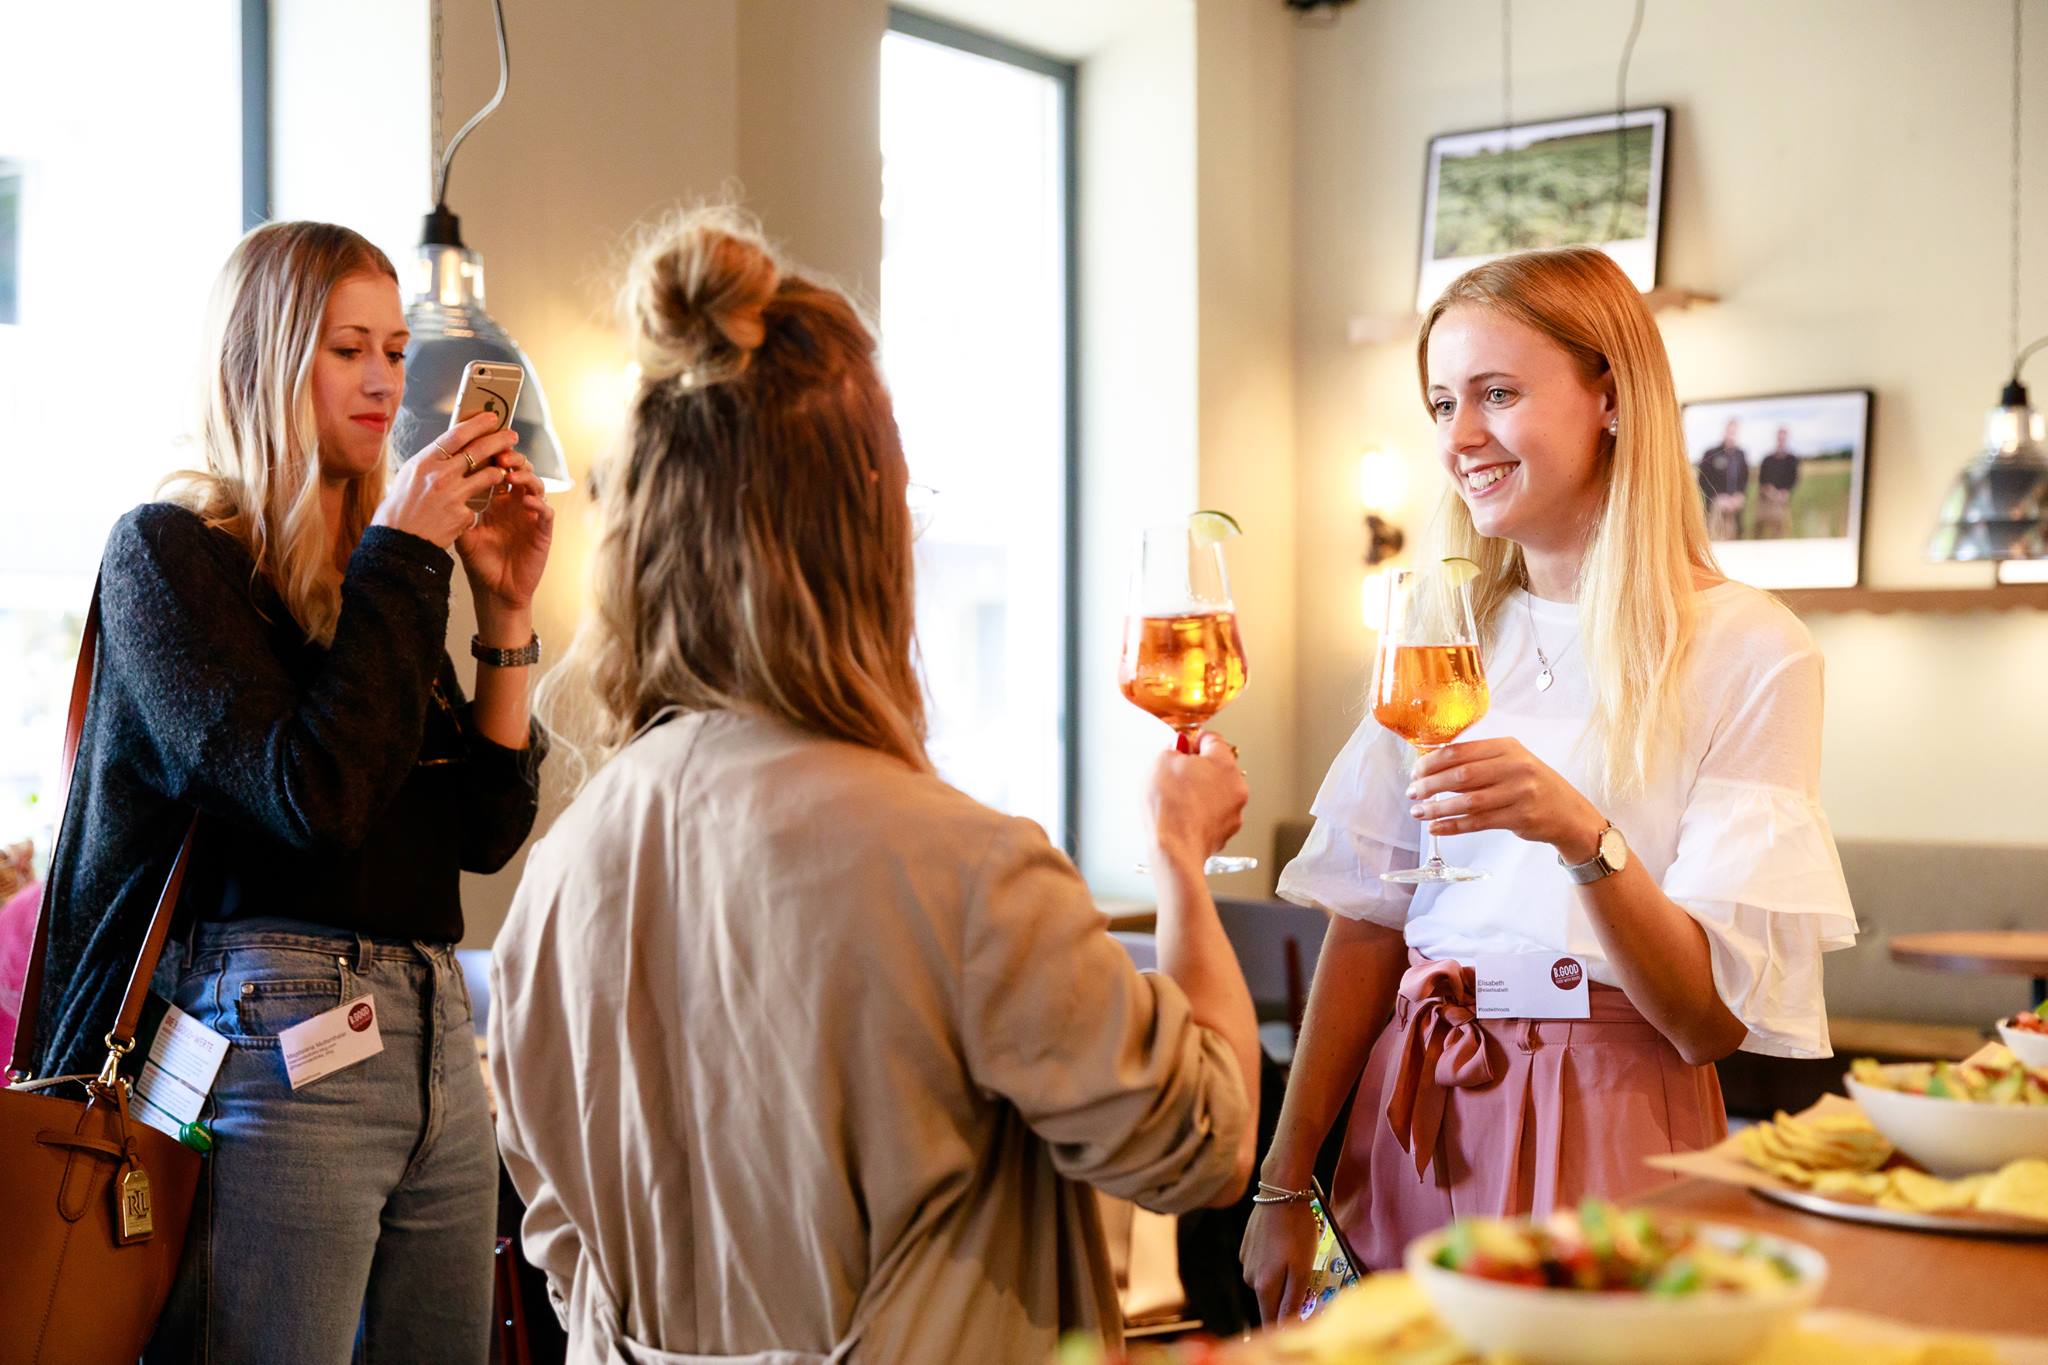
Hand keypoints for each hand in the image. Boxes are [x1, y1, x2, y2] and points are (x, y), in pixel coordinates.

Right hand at [373, 412, 513, 549]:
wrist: (398, 543)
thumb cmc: (399, 509)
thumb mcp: (409, 476)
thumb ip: (431, 462)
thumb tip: (451, 448)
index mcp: (425, 462)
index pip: (456, 435)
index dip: (477, 424)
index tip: (491, 418)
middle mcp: (440, 475)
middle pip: (478, 450)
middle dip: (499, 440)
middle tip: (512, 436)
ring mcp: (453, 495)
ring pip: (488, 476)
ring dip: (498, 472)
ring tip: (503, 472)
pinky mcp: (463, 516)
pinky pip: (477, 505)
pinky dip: (475, 506)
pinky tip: (466, 511)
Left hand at [456, 444, 554, 616]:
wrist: (495, 591)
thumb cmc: (480, 562)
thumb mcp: (463, 533)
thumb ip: (458, 511)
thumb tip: (441, 487)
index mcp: (498, 501)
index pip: (500, 470)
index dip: (494, 456)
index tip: (483, 446)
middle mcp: (516, 504)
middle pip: (520, 470)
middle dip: (513, 459)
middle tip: (500, 455)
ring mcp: (531, 516)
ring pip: (536, 485)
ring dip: (526, 476)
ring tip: (512, 475)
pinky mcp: (542, 531)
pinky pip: (546, 511)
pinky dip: (538, 503)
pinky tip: (526, 501)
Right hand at [1145, 731, 1246, 870]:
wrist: (1174, 848)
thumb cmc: (1170, 807)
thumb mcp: (1161, 761)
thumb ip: (1173, 749)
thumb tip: (1177, 750)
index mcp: (1224, 763)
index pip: (1212, 739)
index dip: (1192, 742)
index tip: (1181, 748)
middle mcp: (1236, 785)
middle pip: (1217, 767)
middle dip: (1197, 769)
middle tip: (1175, 776)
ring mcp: (1234, 811)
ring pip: (1216, 792)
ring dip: (1200, 792)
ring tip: (1177, 799)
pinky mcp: (1226, 831)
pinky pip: (1214, 814)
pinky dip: (1201, 813)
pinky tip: (1184, 816)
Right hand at [1240, 1198, 1318, 1325]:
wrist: (1280, 1193)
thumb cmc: (1296, 1229)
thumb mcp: (1302, 1269)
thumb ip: (1292, 1301)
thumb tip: (1285, 1327)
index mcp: (1264, 1286)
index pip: (1270, 1320)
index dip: (1283, 1325)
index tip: (1296, 1323)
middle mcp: (1249, 1277)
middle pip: (1268, 1300)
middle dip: (1284, 1297)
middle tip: (1304, 1279)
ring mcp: (1245, 1260)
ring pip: (1265, 1281)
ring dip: (1279, 1276)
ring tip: (1294, 1256)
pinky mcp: (1245, 1245)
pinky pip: (1260, 1263)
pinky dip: (1271, 1260)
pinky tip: (1282, 1244)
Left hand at [1406, 737, 1605, 862]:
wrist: (1569, 812)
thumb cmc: (1531, 785)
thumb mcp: (1511, 762)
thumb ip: (1478, 761)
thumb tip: (1431, 765)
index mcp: (1507, 747)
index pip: (1460, 751)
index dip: (1431, 762)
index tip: (1414, 772)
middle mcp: (1515, 767)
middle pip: (1461, 775)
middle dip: (1430, 785)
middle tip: (1412, 792)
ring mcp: (1519, 793)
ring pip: (1467, 801)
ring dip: (1437, 808)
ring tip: (1418, 812)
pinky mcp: (1520, 817)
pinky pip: (1478, 822)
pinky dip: (1453, 825)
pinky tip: (1436, 827)